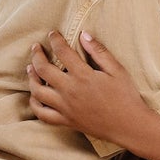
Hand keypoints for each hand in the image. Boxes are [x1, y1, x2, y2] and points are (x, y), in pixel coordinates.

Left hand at [28, 31, 151, 144]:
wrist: (129, 125)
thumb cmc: (125, 96)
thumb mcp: (117, 70)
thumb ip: (99, 52)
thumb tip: (83, 35)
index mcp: (83, 76)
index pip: (62, 52)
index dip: (55, 40)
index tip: (52, 34)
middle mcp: (70, 91)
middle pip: (43, 70)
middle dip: (36, 55)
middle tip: (35, 47)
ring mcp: (65, 108)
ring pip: (38, 92)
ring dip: (31, 78)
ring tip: (31, 68)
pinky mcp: (66, 121)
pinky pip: (42, 114)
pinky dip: (34, 104)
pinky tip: (35, 96)